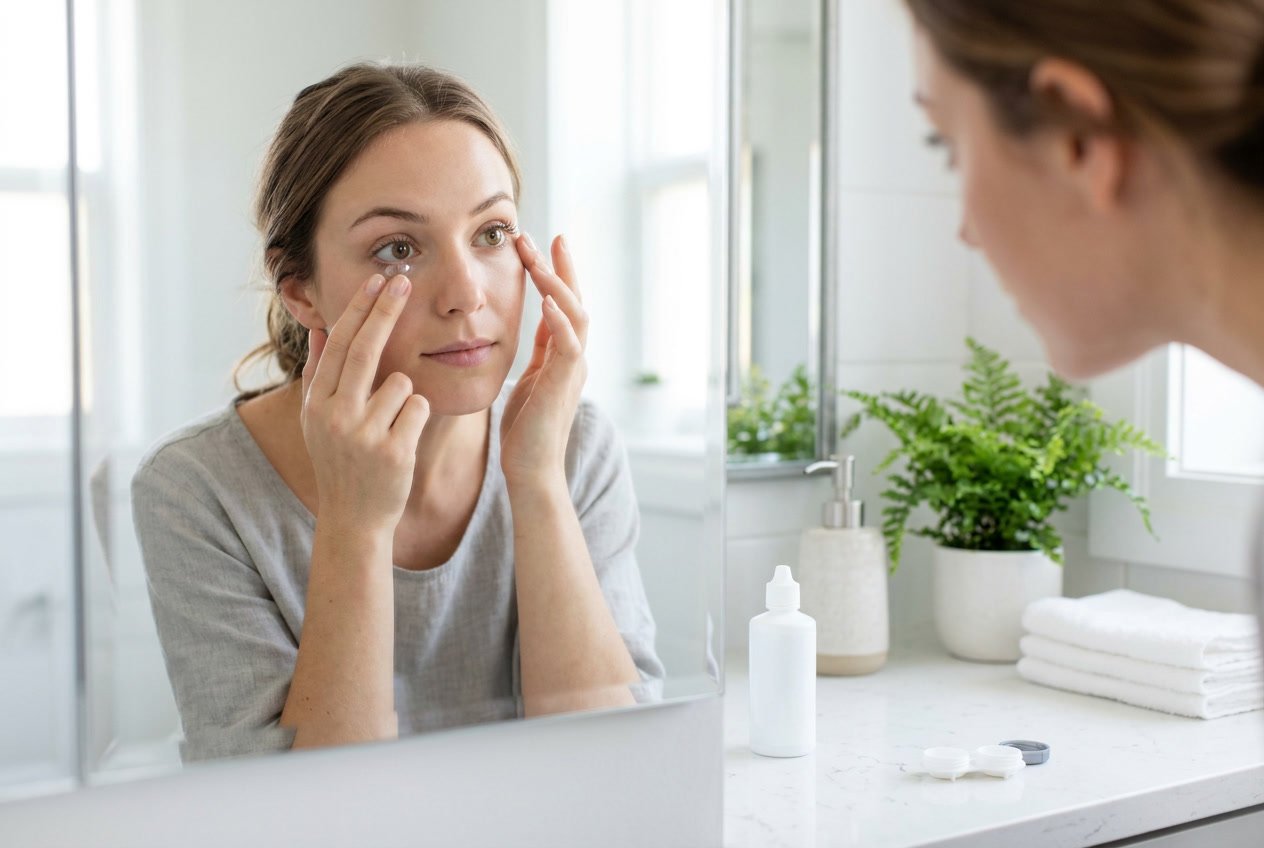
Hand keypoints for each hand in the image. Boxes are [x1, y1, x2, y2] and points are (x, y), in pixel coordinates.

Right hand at [300, 271, 429, 532]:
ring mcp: (364, 434)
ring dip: (404, 397)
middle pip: (365, 350)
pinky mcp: (394, 450)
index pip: (338, 345)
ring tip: (390, 427)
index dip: (359, 310)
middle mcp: (335, 415)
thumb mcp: (318, 421)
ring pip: (402, 383)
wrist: (353, 519)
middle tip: (402, 282)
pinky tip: (402, 440)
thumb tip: (319, 329)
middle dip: (385, 311)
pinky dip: (417, 417)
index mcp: (316, 404)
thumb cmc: (341, 463)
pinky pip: (420, 408)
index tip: (376, 281)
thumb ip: (318, 374)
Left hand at [501, 233, 587, 484]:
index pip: (564, 304)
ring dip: (557, 284)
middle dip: (561, 267)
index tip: (541, 244)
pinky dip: (560, 321)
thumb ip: (540, 350)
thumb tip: (541, 320)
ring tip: (538, 258)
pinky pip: (568, 345)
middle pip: (575, 300)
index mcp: (564, 355)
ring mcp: (573, 370)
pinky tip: (547, 300)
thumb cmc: (526, 430)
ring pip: (575, 315)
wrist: (531, 469)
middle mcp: (575, 358)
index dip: (556, 273)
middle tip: (545, 235)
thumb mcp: (530, 378)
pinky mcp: (563, 384)